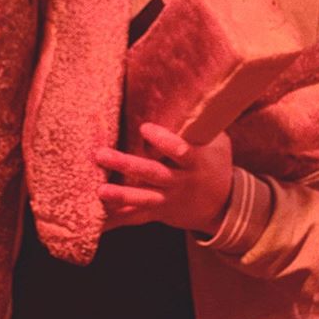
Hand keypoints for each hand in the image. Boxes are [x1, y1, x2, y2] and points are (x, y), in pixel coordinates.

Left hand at [96, 123, 232, 235]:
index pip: (180, 151)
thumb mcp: (217, 143)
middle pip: (152, 174)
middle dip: (126, 165)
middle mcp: (180, 183)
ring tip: (99, 190)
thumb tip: (185, 96)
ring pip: (142, 199)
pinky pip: (134, 218)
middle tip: (101, 154)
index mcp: (195, 163)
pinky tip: (95, 222)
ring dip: (120, 195)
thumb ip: (199, 126)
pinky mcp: (157, 213)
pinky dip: (115, 220)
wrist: (224, 206)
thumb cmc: (215, 163)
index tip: (144, 128)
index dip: (164, 141)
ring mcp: (167, 200)